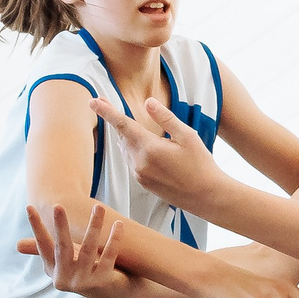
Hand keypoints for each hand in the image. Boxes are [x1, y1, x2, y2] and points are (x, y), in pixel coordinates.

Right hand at [25, 201, 127, 297]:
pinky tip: (118, 224)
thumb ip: (43, 251)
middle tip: (57, 206)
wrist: (112, 293)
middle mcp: (65, 278)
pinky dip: (114, 240)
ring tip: (98, 206)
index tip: (29, 206)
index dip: (36, 227)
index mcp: (53, 270)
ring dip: (93, 226)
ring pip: (89, 250)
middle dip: (60, 226)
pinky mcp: (103, 282)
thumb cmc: (83, 270)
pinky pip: (109, 257)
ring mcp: (84, 281)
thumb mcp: (62, 261)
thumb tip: (16, 246)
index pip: (43, 245)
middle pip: (62, 248)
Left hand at [94, 97, 227, 212]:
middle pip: (122, 136)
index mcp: (150, 148)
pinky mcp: (143, 183)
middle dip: (115, 121)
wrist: (206, 196)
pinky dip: (134, 150)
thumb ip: (165, 118)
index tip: (92, 101)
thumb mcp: (187, 136)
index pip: (122, 124)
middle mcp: (139, 162)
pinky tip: (146, 147)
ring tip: (133, 126)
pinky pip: (132, 162)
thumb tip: (148, 103)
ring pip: (126, 149)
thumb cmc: (201, 164)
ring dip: (126, 137)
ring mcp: (140, 175)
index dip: (106, 111)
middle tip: (104, 102)